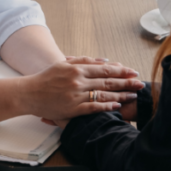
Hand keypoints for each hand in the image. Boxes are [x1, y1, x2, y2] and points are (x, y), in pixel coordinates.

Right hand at [19, 57, 143, 120]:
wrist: (30, 93)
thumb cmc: (47, 77)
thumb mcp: (64, 63)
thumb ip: (85, 60)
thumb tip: (105, 60)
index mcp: (77, 68)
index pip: (105, 69)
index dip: (121, 70)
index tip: (133, 71)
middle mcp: (78, 81)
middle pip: (108, 81)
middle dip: (126, 82)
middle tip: (140, 83)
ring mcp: (76, 96)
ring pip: (103, 95)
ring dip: (120, 95)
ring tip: (133, 95)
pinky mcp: (72, 109)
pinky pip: (93, 108)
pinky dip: (106, 107)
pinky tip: (117, 106)